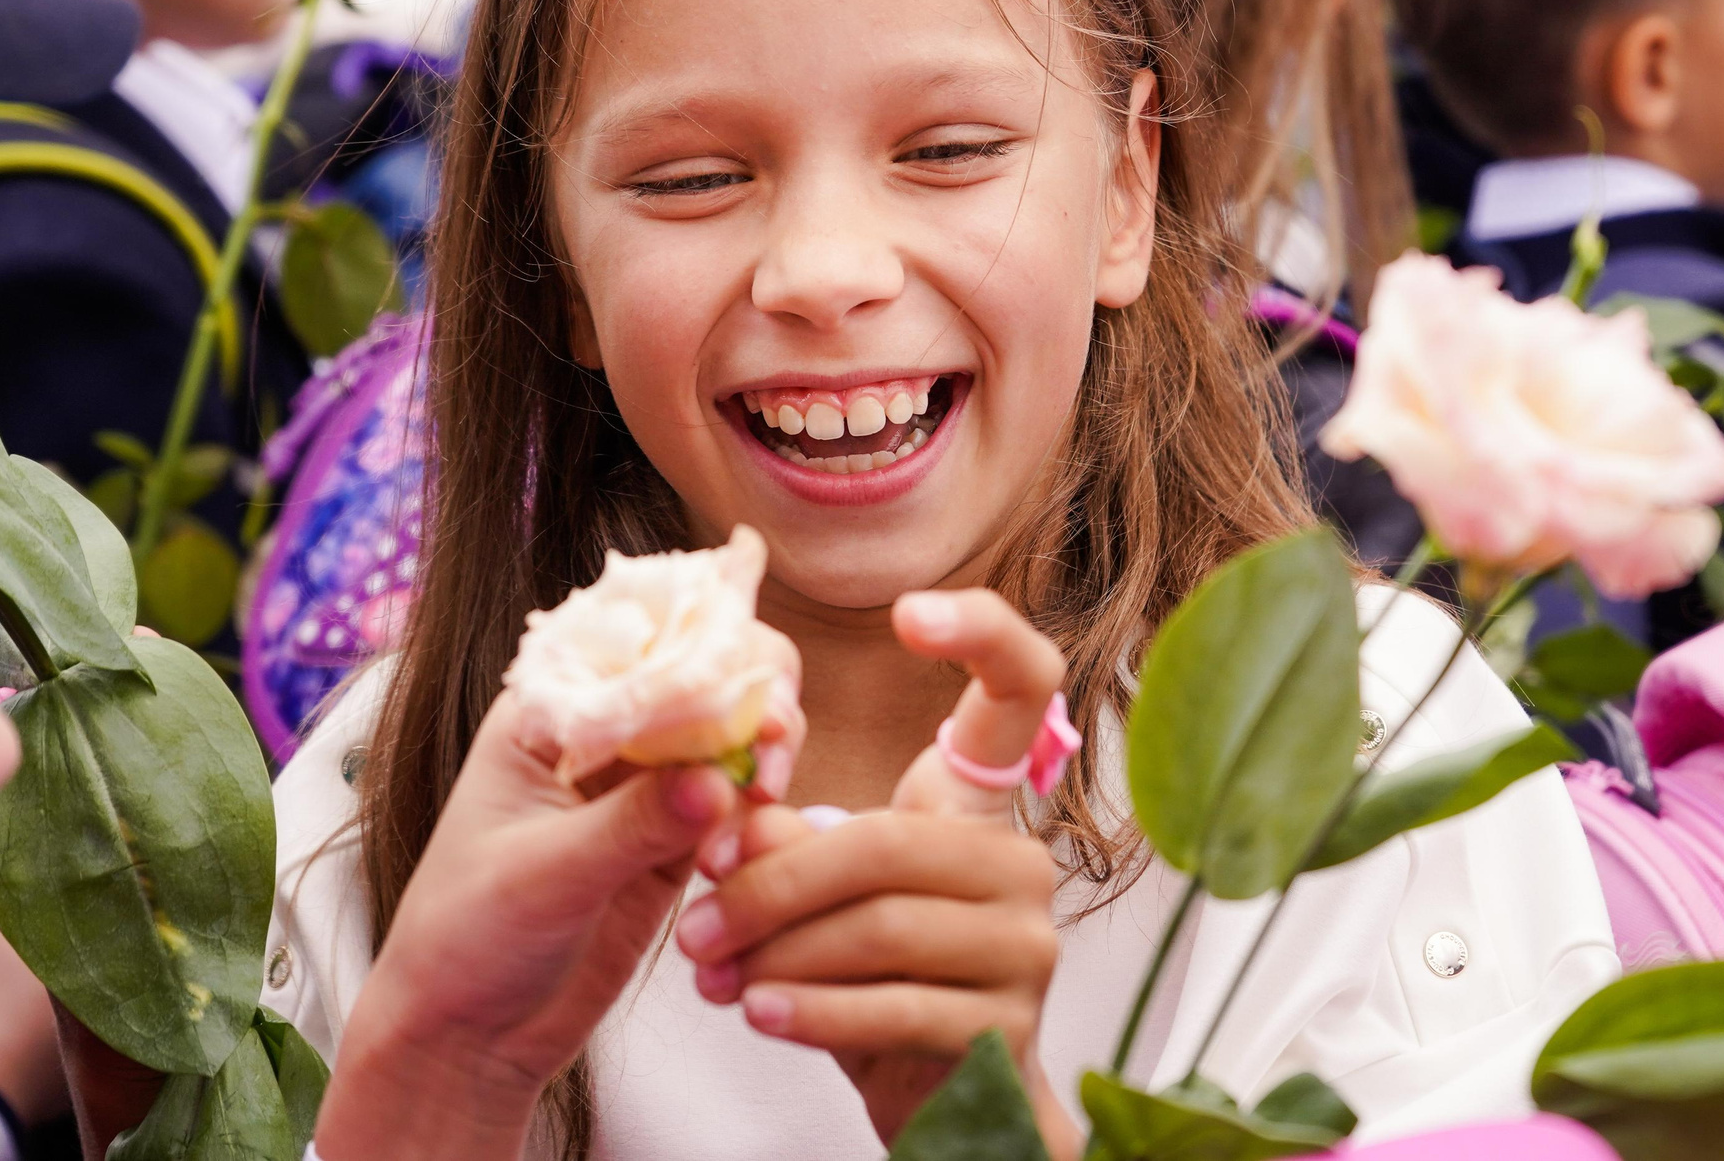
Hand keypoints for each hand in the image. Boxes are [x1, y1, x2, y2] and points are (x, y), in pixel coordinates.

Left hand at [312, 688, 751, 1160]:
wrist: (468, 1034)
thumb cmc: (467, 938)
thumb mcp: (541, 875)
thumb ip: (630, 825)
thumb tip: (717, 781)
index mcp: (550, 709)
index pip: (638, 645)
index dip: (704, 648)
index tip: (748, 692)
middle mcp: (604, 730)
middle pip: (701, 670)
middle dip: (750, 689)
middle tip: (774, 741)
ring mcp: (646, 782)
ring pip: (732, 729)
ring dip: (765, 746)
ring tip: (768, 793)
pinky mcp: (680, 836)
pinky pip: (739, 799)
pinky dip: (759, 807)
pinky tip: (751, 843)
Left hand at [675, 591, 1080, 1157]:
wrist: (938, 1109)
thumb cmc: (863, 980)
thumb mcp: (812, 898)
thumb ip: (778, 841)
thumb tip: (728, 813)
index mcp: (977, 807)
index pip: (1022, 687)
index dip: (981, 633)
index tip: (907, 613)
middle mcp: (1020, 862)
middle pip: (886, 840)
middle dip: (772, 881)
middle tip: (696, 916)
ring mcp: (1027, 945)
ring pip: (883, 926)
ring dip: (778, 951)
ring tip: (710, 972)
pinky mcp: (1009, 1024)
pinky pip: (899, 1005)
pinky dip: (815, 1010)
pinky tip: (761, 1012)